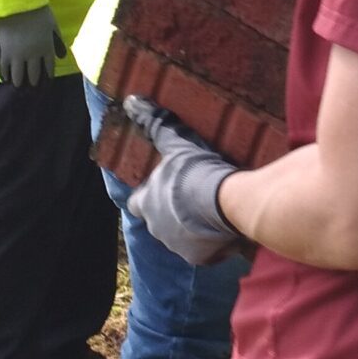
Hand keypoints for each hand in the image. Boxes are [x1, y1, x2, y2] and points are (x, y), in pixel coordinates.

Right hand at [0, 5, 63, 87]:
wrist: (16, 3)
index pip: (49, 68)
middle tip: (33, 87)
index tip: (47, 81)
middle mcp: (33, 55)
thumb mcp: (52, 24)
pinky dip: (6, 75)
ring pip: (19, 75)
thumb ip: (58, 41)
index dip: (48, 76)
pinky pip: (5, 68)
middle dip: (34, 82)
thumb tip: (62, 56)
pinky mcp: (5, 52)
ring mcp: (18, 55)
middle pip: (34, 74)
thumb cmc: (36, 10)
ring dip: (19, 82)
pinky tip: (6, 78)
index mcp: (46, 48)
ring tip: (18, 86)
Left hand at [122, 95, 246, 264]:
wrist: (226, 202)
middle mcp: (156, 229)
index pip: (137, 203)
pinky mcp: (201, 257)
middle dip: (173, 212)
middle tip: (195, 196)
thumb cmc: (195, 172)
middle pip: (160, 221)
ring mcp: (177, 246)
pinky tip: (227, 226)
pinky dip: (213, 240)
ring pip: (182, 237)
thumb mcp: (176, 143)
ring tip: (213, 211)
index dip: (148, 195)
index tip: (163, 187)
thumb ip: (154, 124)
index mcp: (146, 204)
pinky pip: (205, 249)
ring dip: (193, 227)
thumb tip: (131, 101)